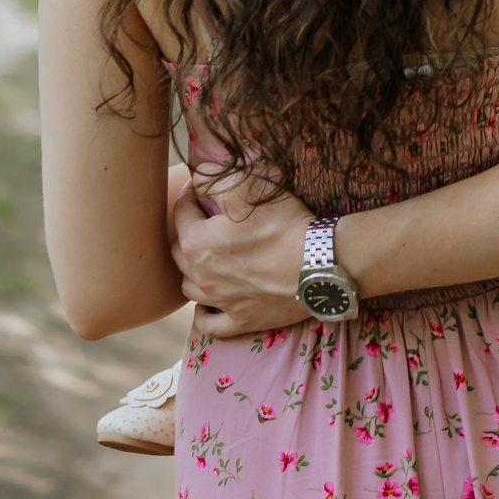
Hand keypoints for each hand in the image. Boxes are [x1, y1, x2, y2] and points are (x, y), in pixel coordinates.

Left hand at [171, 180, 317, 337]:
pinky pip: (209, 323)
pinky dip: (204, 313)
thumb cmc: (283, 224)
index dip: (190, 194)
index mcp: (196, 243)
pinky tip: (209, 303)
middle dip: (188, 231)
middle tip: (205, 219)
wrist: (319, 264)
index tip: (200, 186)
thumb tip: (196, 174)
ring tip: (207, 258)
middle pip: (179, 251)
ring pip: (190, 287)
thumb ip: (213, 178)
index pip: (182, 212)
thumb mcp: (248, 186)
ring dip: (193, 271)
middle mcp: (200, 276)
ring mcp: (220, 302)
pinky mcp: (240, 320)